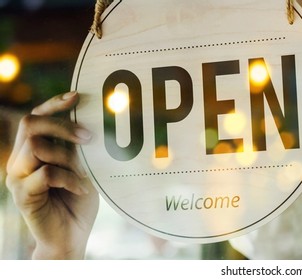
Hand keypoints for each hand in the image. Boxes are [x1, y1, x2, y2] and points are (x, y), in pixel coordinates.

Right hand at [5, 92, 98, 258]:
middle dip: (62, 124)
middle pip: (30, 124)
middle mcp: (19, 161)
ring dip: (67, 156)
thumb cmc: (78, 201)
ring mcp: (18, 178)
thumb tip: (90, 118)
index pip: (34, 117)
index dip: (53, 103)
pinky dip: (70, 178)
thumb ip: (78, 147)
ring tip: (85, 172)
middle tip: (89, 137)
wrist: (71, 238)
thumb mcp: (82, 167)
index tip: (77, 96)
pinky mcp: (23, 195)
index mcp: (32, 151)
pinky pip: (46, 174)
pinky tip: (82, 188)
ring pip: (37, 147)